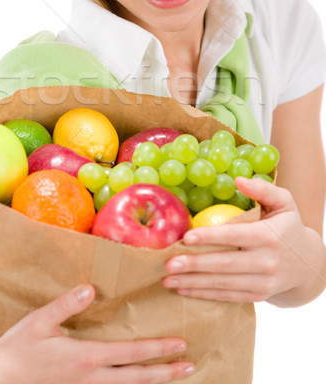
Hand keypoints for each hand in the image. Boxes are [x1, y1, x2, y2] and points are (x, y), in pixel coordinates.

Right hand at [0, 284, 194, 383]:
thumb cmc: (18, 348)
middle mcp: (90, 379)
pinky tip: (138, 383)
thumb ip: (67, 304)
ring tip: (174, 375)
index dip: (157, 350)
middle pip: (137, 378)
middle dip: (165, 372)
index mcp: (86, 358)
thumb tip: (91, 288)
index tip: (179, 344)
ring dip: (152, 382)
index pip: (130, 354)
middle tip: (190, 365)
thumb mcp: (41, 321)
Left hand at [163, 177, 318, 302]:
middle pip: (225, 264)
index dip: (210, 237)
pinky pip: (228, 297)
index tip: (187, 237)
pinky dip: (205, 295)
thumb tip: (238, 180)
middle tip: (169, 263)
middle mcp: (267, 262)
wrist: (310, 264)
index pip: (235, 236)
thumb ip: (263, 188)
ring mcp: (263, 282)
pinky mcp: (259, 296)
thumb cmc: (289, 227)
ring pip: (224, 284)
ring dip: (194, 283)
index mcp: (270, 236)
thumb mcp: (284, 202)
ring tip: (168, 279)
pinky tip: (184, 290)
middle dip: (195, 265)